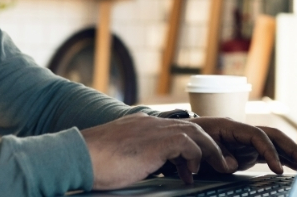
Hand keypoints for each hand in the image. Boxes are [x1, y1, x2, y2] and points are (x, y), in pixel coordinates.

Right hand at [80, 113, 237, 189]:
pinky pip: (187, 143)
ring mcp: (152, 130)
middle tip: (218, 163)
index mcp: (140, 126)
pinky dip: (195, 157)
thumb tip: (145, 170)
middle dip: (208, 145)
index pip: (173, 129)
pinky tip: (191, 173)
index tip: (192, 165)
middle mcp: (149, 123)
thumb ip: (135, 159)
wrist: (78, 155)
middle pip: (191, 126)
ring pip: (194, 132)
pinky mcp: (155, 141)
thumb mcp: (119, 158)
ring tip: (217, 167)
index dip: (189, 146)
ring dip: (209, 151)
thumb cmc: (92, 162)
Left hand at [186, 117, 296, 174]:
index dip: (270, 152)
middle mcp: (243, 131)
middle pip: (273, 135)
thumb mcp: (200, 147)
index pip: (258, 136)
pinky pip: (268, 153)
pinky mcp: (246, 151)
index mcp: (232, 126)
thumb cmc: (189, 140)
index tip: (277, 169)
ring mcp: (246, 141)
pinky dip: (281, 159)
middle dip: (291, 148)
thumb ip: (218, 156)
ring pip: (274, 144)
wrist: (181, 137)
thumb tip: (233, 164)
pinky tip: (293, 166)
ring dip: (290, 153)